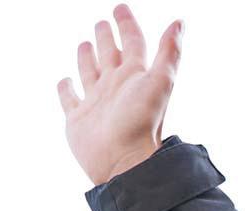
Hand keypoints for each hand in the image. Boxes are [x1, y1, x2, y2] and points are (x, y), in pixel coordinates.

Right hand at [57, 4, 183, 185]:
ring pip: (90, 73)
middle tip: (102, 23)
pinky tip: (64, 80)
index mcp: (135, 76)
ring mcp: (97, 102)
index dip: (127, 25)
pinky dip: (66, 88)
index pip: (132, 43)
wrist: (124, 161)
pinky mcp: (79, 119)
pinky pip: (69, 99)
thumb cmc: (142, 122)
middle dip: (106, 38)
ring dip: (87, 58)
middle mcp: (116, 87)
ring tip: (84, 44)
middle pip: (110, 56)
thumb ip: (169, 52)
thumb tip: (180, 22)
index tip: (120, 8)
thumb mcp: (160, 81)